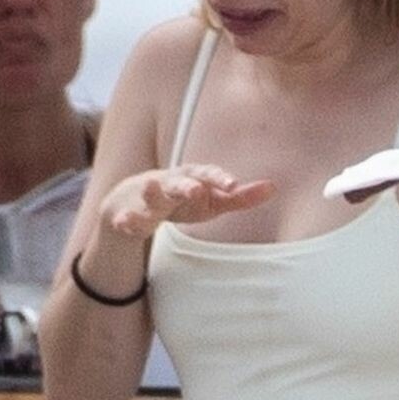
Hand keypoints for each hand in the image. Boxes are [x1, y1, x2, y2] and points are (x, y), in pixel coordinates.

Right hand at [99, 164, 275, 240]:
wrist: (132, 201)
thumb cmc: (181, 200)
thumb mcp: (211, 200)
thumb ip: (239, 198)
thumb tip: (274, 187)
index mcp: (190, 178)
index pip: (207, 175)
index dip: (219, 179)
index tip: (232, 184)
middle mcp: (168, 184)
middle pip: (178, 183)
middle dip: (186, 185)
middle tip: (195, 190)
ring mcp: (145, 199)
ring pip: (149, 196)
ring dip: (151, 192)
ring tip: (150, 187)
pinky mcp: (126, 215)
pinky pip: (124, 218)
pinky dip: (124, 221)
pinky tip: (124, 224)